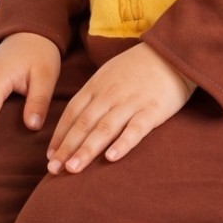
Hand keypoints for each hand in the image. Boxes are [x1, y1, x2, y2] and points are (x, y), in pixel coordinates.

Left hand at [46, 43, 194, 174]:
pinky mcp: (153, 110)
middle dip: (67, 148)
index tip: (50, 157)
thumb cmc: (138, 67)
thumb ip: (94, 94)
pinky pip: (136, 129)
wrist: (172, 53)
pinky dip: (123, 143)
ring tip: (73, 169)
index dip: (60, 136)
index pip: (72, 113)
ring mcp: (131, 102)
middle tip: (53, 170)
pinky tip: (111, 158)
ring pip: (104, 129)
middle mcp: (110, 95)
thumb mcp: (109, 74)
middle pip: (84, 124)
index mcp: (97, 86)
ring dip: (87, 150)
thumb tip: (76, 119)